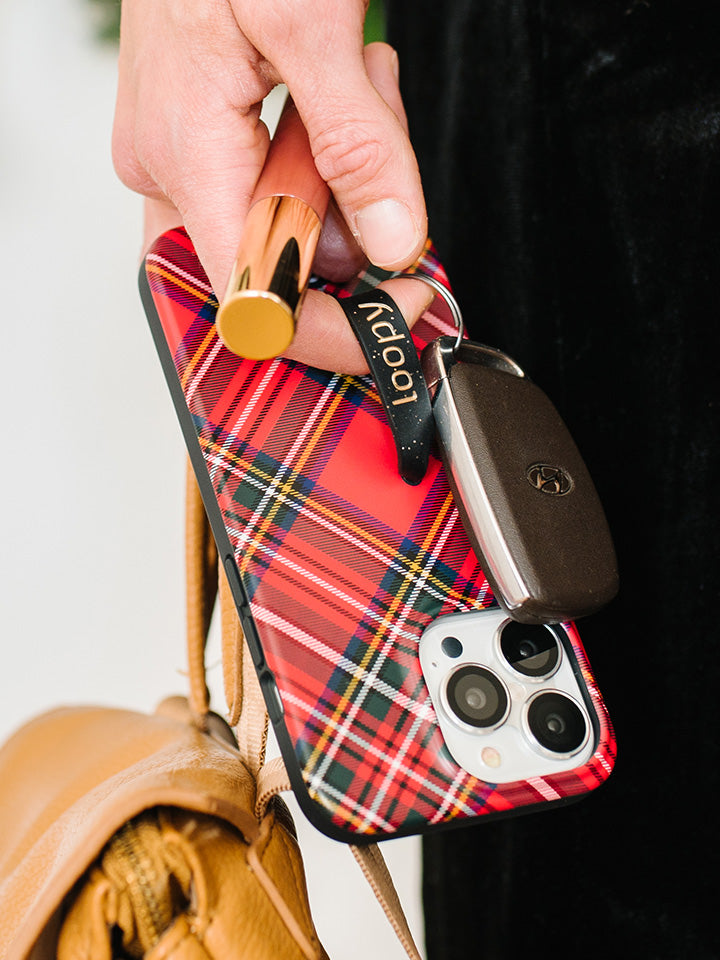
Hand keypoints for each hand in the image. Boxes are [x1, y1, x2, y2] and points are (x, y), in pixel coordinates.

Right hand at [113, 0, 431, 371]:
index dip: (331, 328)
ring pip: (284, 223)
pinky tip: (333, 90)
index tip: (398, 312)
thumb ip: (359, 141)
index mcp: (186, 153)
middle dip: (349, 224)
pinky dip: (321, 152)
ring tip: (359, 86)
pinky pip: (272, 184)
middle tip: (381, 152)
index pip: (254, 302)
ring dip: (343, 174)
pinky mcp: (204, 138)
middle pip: (276, 265)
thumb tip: (394, 240)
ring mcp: (183, 155)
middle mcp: (170, 169)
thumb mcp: (311, 20)